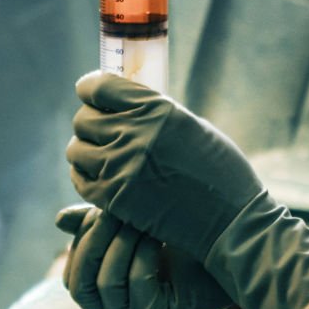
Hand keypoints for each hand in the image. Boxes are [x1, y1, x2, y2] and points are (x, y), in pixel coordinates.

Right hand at [56, 204, 233, 308]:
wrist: (229, 250)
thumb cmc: (181, 237)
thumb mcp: (132, 225)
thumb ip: (97, 225)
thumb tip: (59, 221)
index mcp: (104, 299)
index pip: (74, 276)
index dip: (81, 242)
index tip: (101, 209)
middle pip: (80, 286)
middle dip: (93, 242)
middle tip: (114, 211)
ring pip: (105, 283)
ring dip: (121, 244)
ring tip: (143, 221)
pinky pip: (135, 286)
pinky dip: (144, 255)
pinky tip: (160, 237)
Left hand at [67, 72, 308, 308]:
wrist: (232, 221)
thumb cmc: (221, 172)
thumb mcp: (192, 127)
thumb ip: (154, 115)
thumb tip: (122, 106)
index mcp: (156, 110)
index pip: (100, 86)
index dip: (91, 89)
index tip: (91, 94)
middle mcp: (135, 135)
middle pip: (84, 119)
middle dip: (90, 123)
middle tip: (102, 131)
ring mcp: (122, 168)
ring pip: (76, 150)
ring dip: (86, 151)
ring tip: (103, 156)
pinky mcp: (115, 200)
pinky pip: (80, 180)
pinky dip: (86, 177)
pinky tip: (102, 177)